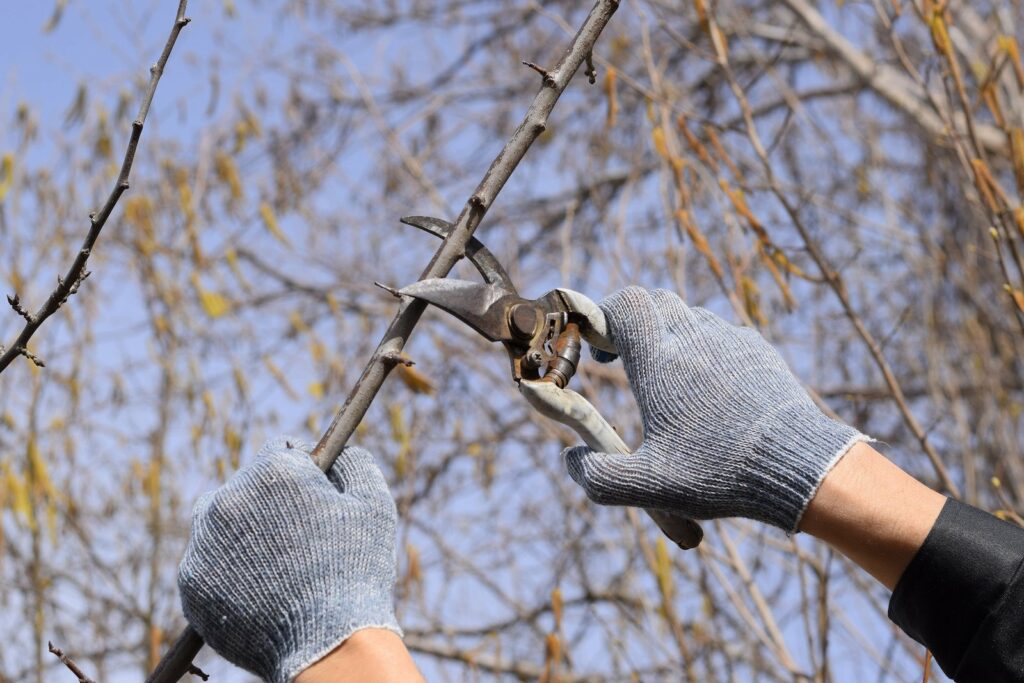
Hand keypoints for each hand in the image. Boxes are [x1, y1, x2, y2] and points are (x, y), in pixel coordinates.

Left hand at [178, 437, 400, 682]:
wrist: (327, 643)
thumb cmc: (356, 570)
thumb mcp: (375, 504)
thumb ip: (355, 462)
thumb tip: (340, 451)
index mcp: (274, 471)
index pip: (281, 450)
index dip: (303, 469)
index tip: (312, 492)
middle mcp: (229, 498)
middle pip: (246, 485)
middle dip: (270, 501)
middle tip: (297, 535)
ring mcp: (204, 542)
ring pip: (220, 523)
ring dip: (242, 533)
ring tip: (275, 563)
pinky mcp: (191, 583)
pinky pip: (208, 564)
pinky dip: (228, 572)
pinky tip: (259, 588)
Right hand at [563, 287, 866, 531]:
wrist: (801, 467)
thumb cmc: (719, 474)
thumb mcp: (647, 487)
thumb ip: (596, 477)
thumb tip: (571, 459)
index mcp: (661, 360)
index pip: (625, 303)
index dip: (604, 315)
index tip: (599, 350)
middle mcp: (695, 338)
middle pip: (656, 300)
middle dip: (634, 322)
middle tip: (626, 359)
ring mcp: (732, 341)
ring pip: (691, 316)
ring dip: (671, 336)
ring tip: (669, 382)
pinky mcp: (760, 352)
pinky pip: (723, 335)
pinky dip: (706, 350)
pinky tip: (711, 393)